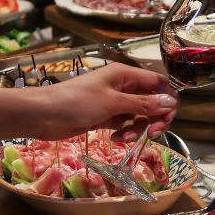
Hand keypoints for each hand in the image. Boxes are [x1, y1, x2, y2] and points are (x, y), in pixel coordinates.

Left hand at [31, 63, 177, 141]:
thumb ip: (144, 104)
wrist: (42, 115)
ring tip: (125, 138)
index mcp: (126, 75)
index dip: (167, 100)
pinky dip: (125, 133)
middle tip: (151, 134)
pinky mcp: (106, 117)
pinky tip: (115, 139)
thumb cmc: (76, 102)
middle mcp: (123, 87)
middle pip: (152, 101)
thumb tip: (172, 102)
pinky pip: (126, 125)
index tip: (166, 118)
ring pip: (140, 116)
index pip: (158, 83)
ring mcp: (114, 102)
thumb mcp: (113, 103)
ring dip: (138, 129)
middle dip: (154, 118)